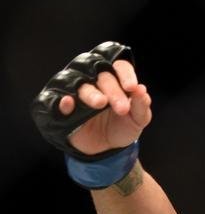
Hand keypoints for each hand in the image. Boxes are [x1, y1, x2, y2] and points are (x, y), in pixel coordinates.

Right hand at [31, 42, 152, 157]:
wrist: (106, 147)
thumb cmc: (122, 126)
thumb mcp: (137, 120)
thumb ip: (142, 106)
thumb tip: (142, 90)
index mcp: (116, 79)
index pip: (120, 66)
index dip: (126, 74)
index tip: (132, 87)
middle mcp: (94, 80)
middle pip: (102, 75)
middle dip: (113, 90)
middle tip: (122, 108)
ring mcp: (76, 92)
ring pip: (79, 83)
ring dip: (90, 93)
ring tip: (100, 103)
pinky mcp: (62, 106)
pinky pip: (55, 99)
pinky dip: (61, 101)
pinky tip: (68, 103)